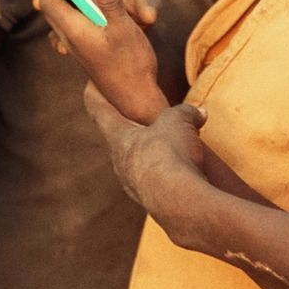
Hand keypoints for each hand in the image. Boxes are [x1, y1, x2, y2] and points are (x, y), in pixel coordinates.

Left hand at [34, 0, 167, 122]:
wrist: (134, 97)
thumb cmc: (131, 64)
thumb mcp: (125, 29)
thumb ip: (111, 3)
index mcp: (75, 30)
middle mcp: (70, 38)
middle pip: (50, 7)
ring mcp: (76, 46)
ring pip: (58, 17)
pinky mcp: (84, 51)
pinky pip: (67, 26)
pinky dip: (68, 10)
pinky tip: (77, 9)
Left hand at [83, 84, 212, 244]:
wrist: (178, 202)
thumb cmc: (170, 153)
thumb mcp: (179, 120)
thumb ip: (185, 112)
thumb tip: (199, 113)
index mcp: (119, 139)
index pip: (101, 113)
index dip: (96, 97)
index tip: (89, 85)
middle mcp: (121, 163)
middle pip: (123, 140)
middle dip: (134, 129)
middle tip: (143, 119)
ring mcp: (134, 186)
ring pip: (142, 164)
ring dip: (156, 155)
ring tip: (177, 148)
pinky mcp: (152, 203)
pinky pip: (159, 182)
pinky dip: (170, 174)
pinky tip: (186, 172)